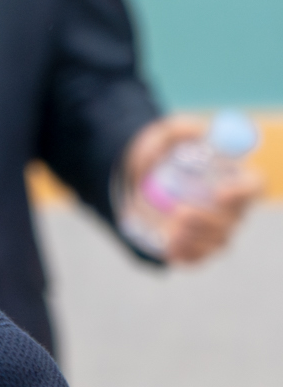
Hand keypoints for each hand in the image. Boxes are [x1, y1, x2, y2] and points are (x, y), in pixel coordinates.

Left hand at [119, 114, 255, 264]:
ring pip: (218, 241)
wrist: (133, 183)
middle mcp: (232, 206)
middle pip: (235, 218)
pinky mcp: (198, 247)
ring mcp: (217, 230)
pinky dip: (185, 255)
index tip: (219, 193)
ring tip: (168, 229)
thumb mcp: (161, 136)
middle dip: (210, 219)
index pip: (253, 184)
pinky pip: (199, 258)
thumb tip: (199, 129)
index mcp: (232, 177)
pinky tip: (169, 249)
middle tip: (181, 212)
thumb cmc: (157, 155)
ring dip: (195, 238)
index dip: (243, 191)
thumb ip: (179, 129)